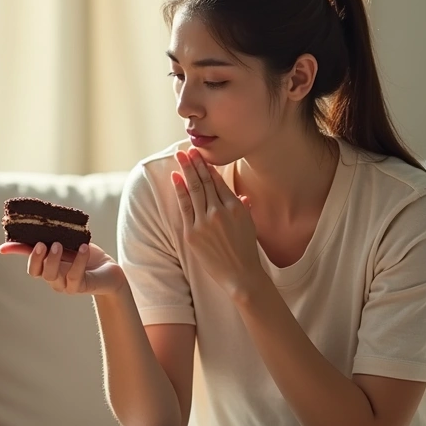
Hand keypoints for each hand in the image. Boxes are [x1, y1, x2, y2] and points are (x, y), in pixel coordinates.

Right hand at [0, 240, 125, 295]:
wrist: (108, 270)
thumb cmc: (84, 255)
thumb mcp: (67, 242)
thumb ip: (49, 236)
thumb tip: (32, 222)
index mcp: (47, 267)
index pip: (28, 262)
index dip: (16, 255)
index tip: (3, 248)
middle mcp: (53, 278)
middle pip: (37, 272)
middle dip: (37, 258)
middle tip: (43, 244)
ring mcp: (65, 285)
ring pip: (53, 276)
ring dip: (54, 260)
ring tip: (60, 244)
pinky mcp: (80, 287)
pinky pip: (75, 275)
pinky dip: (79, 260)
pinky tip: (83, 247)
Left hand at [172, 148, 265, 298]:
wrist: (240, 275)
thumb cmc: (246, 251)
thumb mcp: (249, 225)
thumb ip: (243, 207)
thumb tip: (240, 196)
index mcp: (235, 207)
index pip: (217, 182)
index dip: (207, 167)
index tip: (200, 155)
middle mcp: (219, 211)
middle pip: (204, 182)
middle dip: (195, 163)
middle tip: (187, 150)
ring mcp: (204, 222)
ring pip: (194, 190)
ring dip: (186, 171)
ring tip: (180, 157)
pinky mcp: (192, 234)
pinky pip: (184, 207)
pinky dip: (179, 191)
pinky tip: (175, 177)